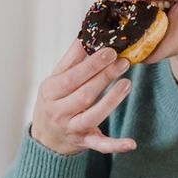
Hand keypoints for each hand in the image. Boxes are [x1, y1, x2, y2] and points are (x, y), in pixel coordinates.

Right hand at [30, 38, 135, 154]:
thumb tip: (86, 33)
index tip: (110, 51)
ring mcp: (71, 129)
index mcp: (50, 92)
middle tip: (123, 61)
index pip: (71, 77)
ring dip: (112, 100)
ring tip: (127, 83)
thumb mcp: (56, 78)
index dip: (92, 65)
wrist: (46, 138)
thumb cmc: (54, 100)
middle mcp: (58, 112)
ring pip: (93, 116)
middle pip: (84, 95)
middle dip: (105, 77)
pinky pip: (101, 145)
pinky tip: (132, 143)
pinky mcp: (84, 142)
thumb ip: (72, 58)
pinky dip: (116, 145)